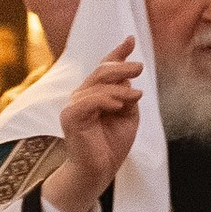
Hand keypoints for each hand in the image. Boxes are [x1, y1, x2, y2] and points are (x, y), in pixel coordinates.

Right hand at [45, 34, 140, 211]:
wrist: (99, 171)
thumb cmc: (111, 145)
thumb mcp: (127, 116)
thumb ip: (126, 96)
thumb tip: (126, 79)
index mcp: (94, 94)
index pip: (104, 68)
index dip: (117, 53)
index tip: (131, 40)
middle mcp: (81, 96)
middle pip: (101, 72)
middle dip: (122, 66)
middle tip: (139, 68)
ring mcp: (74, 106)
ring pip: (98, 85)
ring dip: (121, 90)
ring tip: (136, 96)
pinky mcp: (70, 117)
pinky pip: (90, 101)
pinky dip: (106, 100)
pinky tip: (118, 105)